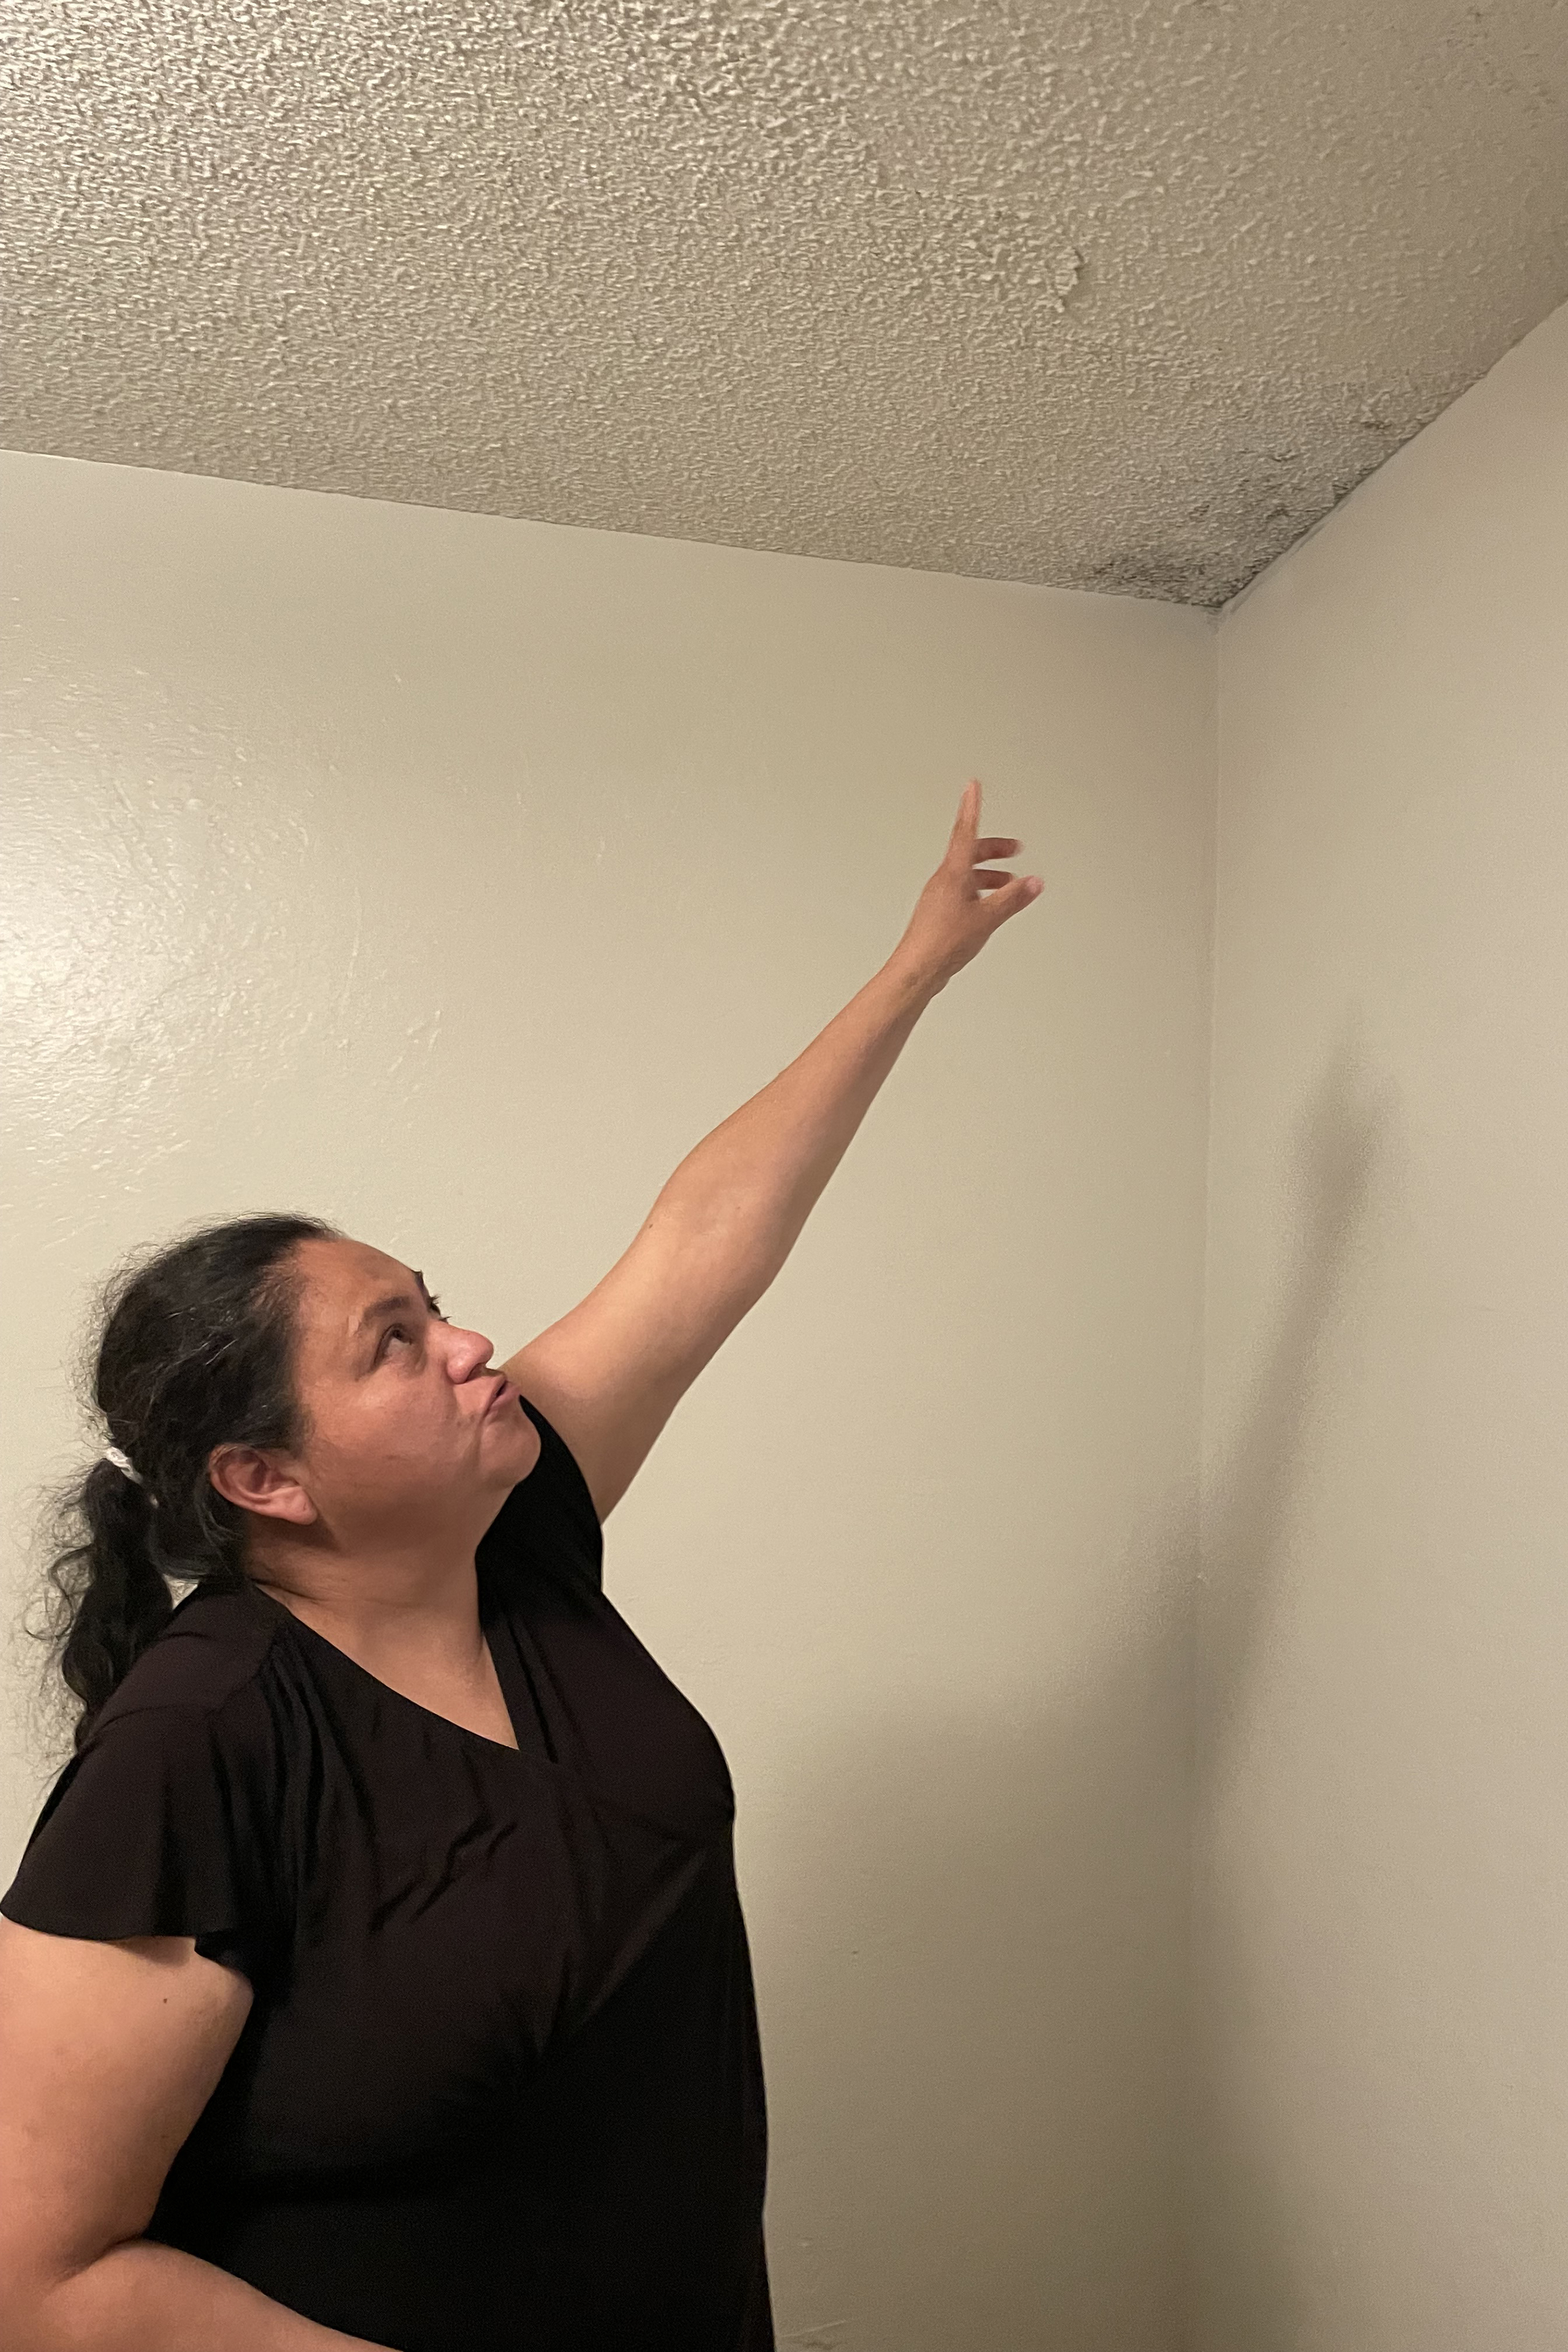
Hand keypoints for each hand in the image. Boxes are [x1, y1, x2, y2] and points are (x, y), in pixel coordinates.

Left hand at [890, 779, 1042, 992]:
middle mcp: (943, 881)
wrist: (917, 970)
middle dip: (993, 849)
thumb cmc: (942, 942)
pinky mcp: (939, 913)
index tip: (973, 786)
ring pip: (967, 875)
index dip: (971, 807)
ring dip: (989, 874)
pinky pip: (963, 892)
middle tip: (1013, 848)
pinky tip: (990, 906)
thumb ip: (1012, 899)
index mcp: (953, 874)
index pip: (965, 831)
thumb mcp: (987, 917)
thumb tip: (1033, 882)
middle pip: (969, 853)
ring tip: (1010, 883)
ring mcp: (939, 897)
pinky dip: (980, 891)